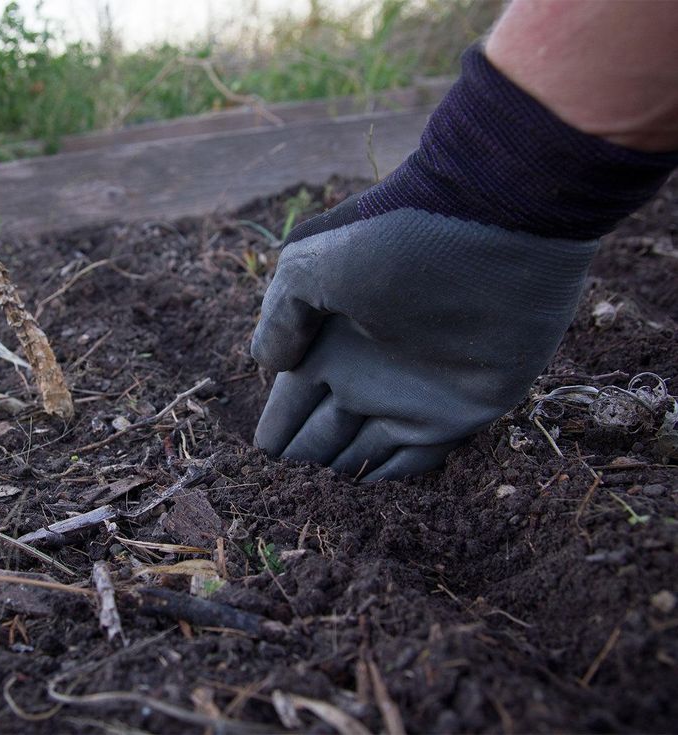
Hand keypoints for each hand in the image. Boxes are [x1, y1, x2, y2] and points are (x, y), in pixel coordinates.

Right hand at [250, 195, 596, 479]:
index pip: (288, 403)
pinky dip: (392, 479)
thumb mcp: (310, 264)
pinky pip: (417, 460)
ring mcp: (408, 396)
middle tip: (288, 499)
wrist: (495, 226)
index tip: (259, 465)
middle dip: (304, 465)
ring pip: (363, 453)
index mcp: (324, 343)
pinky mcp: (456, 413)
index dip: (273, 434)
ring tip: (321, 509)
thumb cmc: (395, 240)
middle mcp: (361, 373)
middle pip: (321, 435)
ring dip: (343, 478)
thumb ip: (280, 317)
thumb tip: (267, 364)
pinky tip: (369, 499)